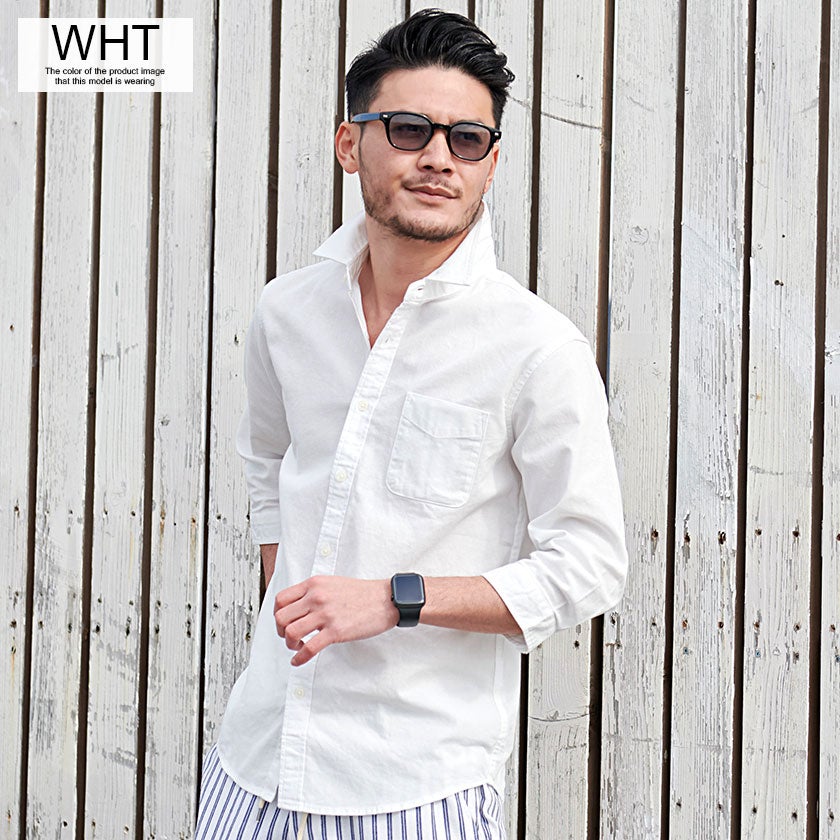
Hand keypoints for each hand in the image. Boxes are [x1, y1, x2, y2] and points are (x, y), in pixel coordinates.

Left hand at [274, 576, 396, 665]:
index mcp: (314, 584)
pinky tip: (299, 661)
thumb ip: (314, 592)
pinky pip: (309, 648)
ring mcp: (325, 614)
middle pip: (281, 618)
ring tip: (298, 647)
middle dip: (281, 632)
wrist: (386, 599)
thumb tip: (298, 607)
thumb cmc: (363, 593)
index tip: (283, 623)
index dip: (277, 615)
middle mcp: (316, 597)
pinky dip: (299, 658)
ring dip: (290, 644)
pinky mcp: (335, 631)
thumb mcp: (333, 583)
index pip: (281, 600)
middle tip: (289, 637)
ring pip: (291, 632)